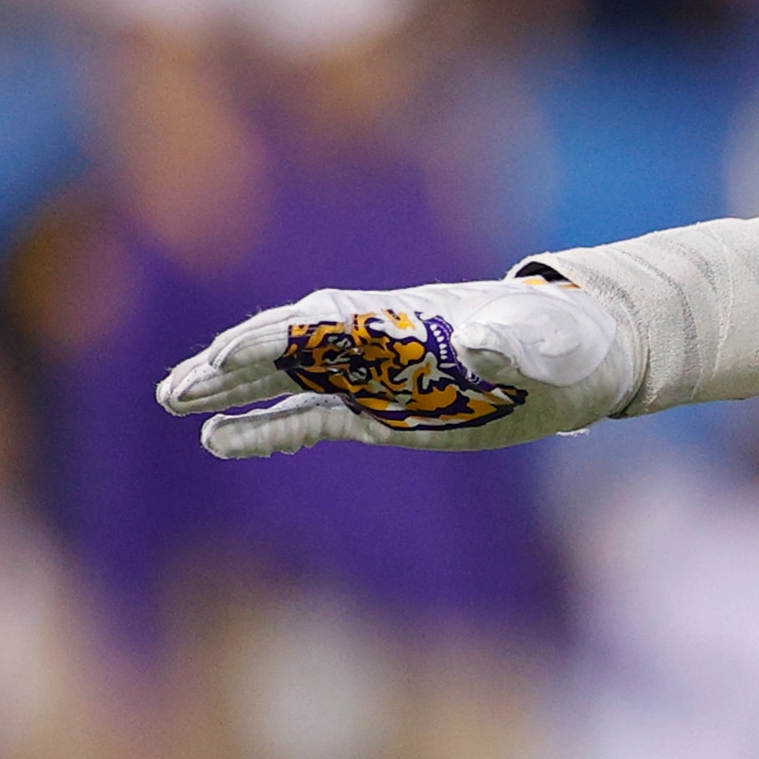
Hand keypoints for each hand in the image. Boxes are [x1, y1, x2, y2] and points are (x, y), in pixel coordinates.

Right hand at [156, 277, 638, 458]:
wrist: (586, 357)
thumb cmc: (567, 341)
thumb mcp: (544, 341)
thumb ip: (508, 339)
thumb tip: (471, 340)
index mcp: (407, 319)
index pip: (326, 322)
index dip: (277, 336)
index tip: (227, 354)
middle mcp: (378, 345)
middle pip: (289, 346)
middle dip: (232, 363)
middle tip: (175, 385)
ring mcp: (375, 379)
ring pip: (287, 381)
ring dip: (231, 392)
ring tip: (172, 401)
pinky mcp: (382, 414)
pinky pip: (311, 419)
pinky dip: (266, 428)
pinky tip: (219, 439)